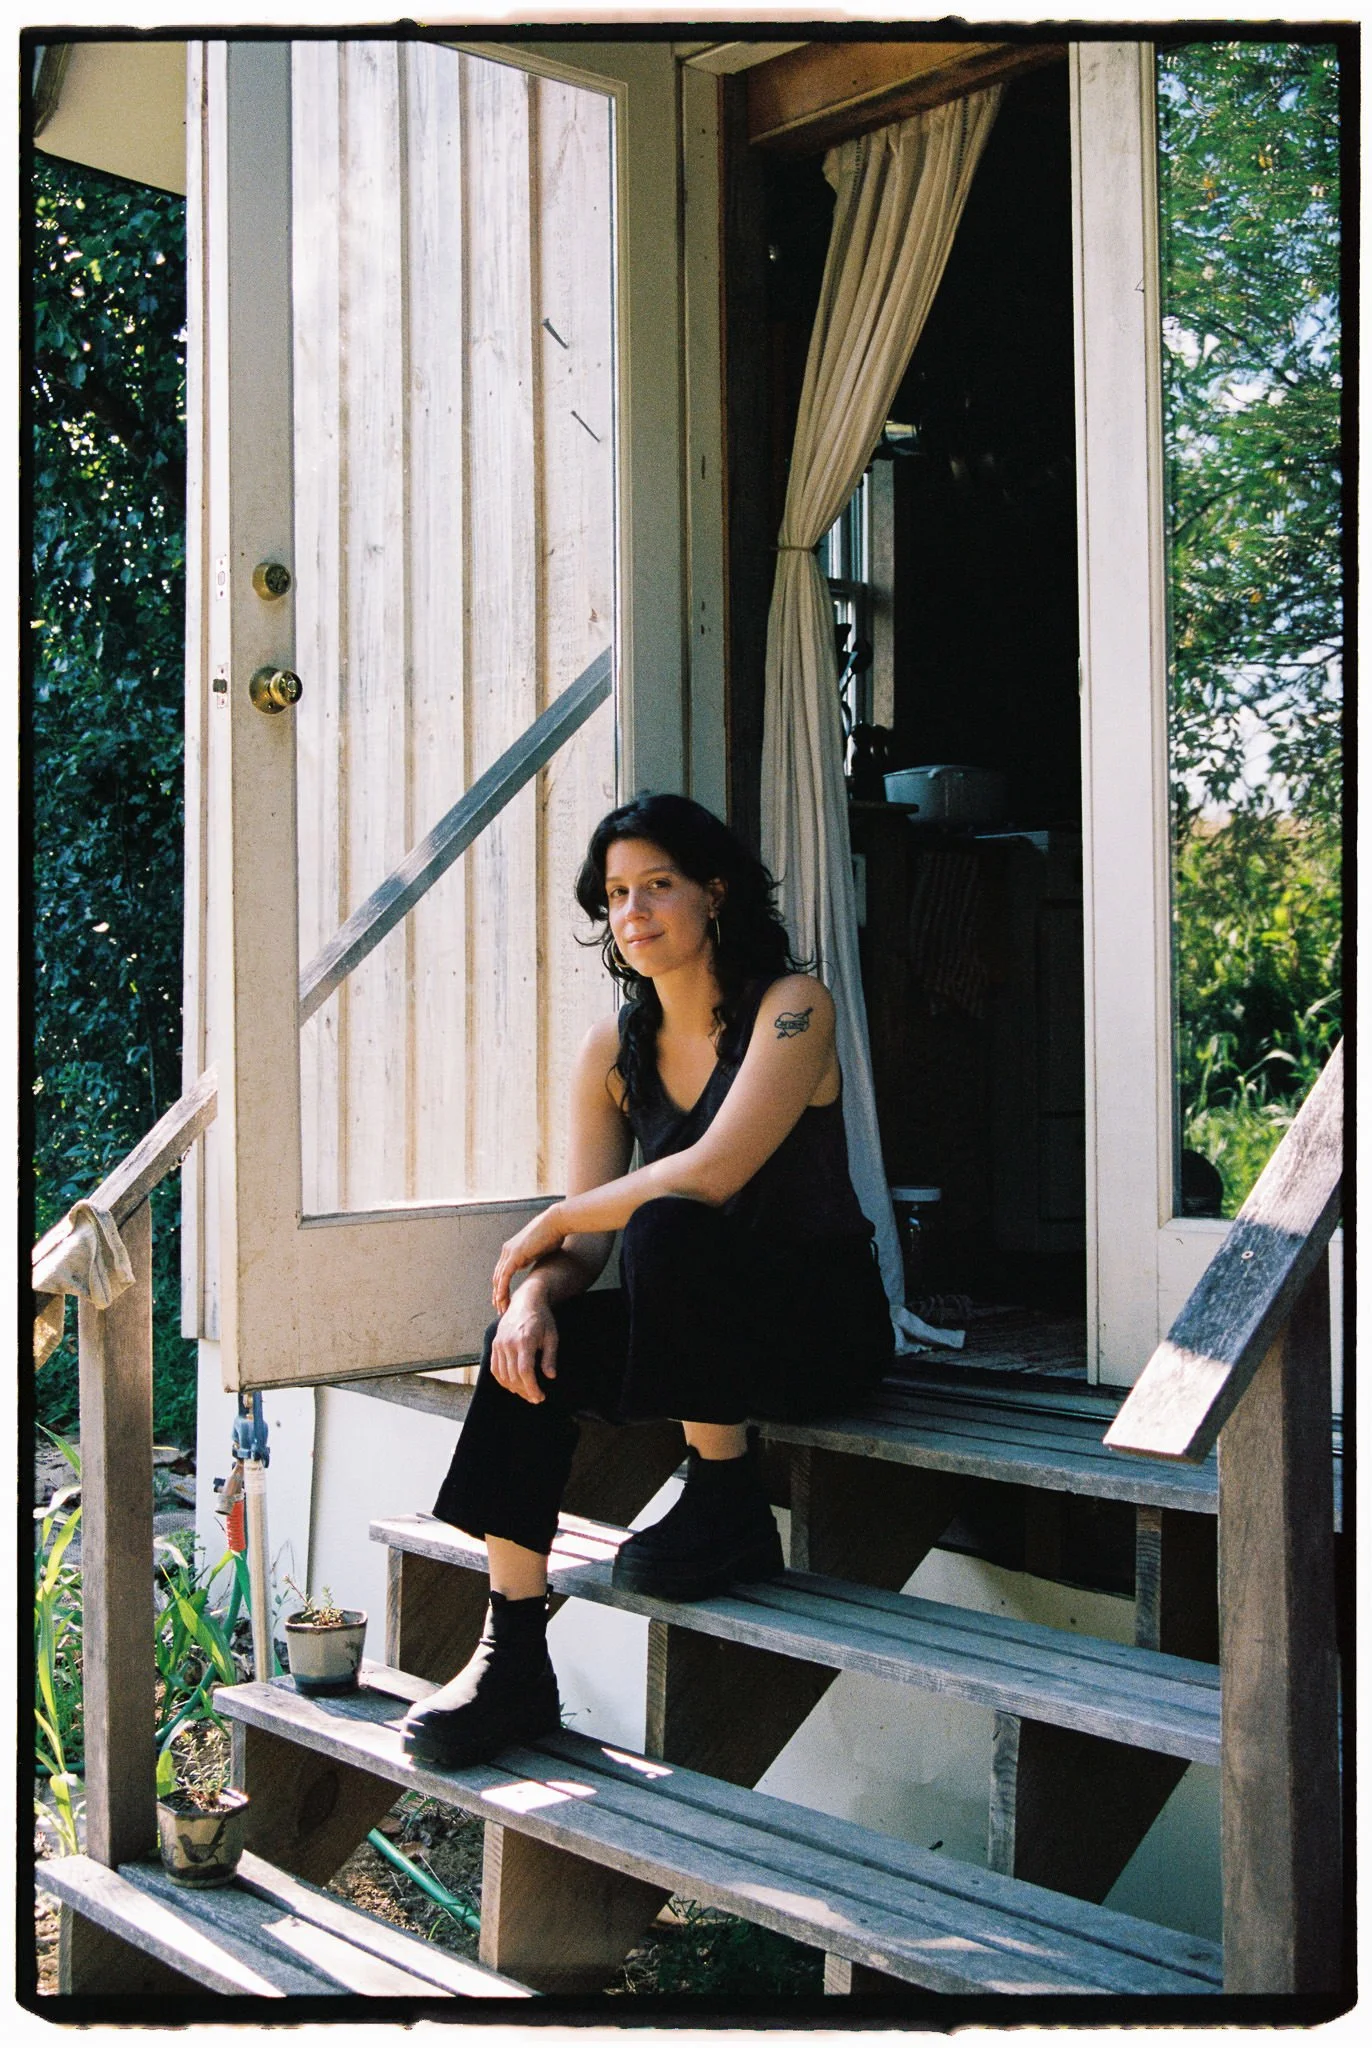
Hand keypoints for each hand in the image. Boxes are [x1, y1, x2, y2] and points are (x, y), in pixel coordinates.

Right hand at [490, 1286, 558, 1404]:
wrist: (526, 1301)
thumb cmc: (542, 1318)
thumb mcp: (552, 1336)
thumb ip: (550, 1357)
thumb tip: (550, 1376)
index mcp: (524, 1341)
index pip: (525, 1372)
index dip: (532, 1388)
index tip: (540, 1397)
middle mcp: (508, 1343)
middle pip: (513, 1376)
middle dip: (525, 1391)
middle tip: (536, 1399)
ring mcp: (499, 1344)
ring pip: (503, 1375)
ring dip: (514, 1388)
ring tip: (527, 1393)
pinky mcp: (494, 1344)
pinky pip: (494, 1368)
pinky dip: (502, 1380)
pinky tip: (513, 1385)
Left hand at [492, 1205, 567, 1315]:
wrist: (555, 1222)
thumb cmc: (552, 1234)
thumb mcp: (539, 1250)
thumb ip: (531, 1257)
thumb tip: (532, 1263)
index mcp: (512, 1250)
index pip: (502, 1272)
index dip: (502, 1287)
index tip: (504, 1300)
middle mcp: (507, 1251)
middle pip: (497, 1277)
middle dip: (498, 1294)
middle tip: (499, 1309)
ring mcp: (509, 1252)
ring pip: (499, 1279)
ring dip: (499, 1295)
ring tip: (501, 1309)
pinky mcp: (515, 1255)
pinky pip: (504, 1276)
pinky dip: (502, 1289)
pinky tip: (501, 1300)